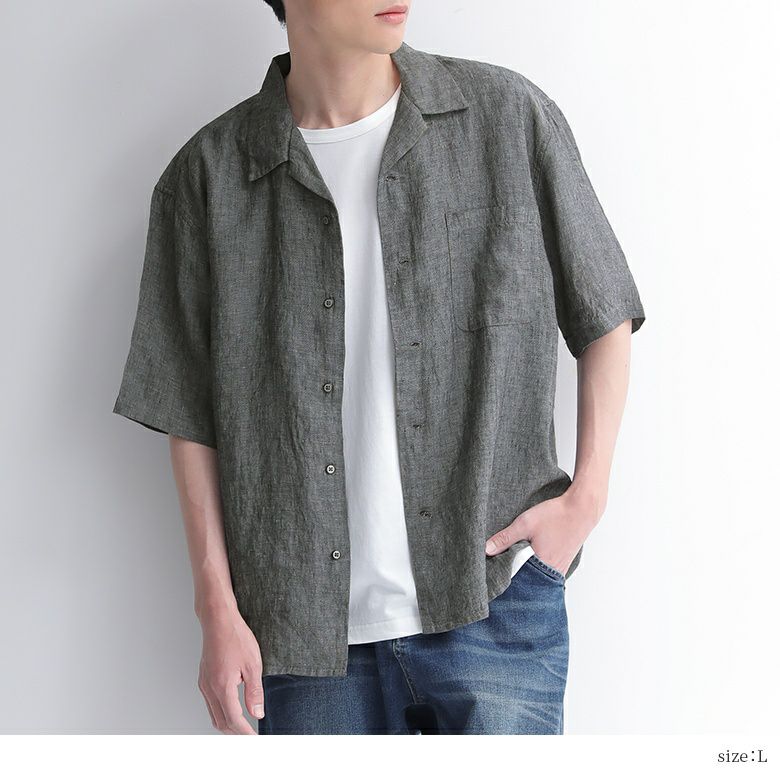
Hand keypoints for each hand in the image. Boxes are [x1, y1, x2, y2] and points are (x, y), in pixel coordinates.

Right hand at [198, 608, 263, 733]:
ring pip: (214, 714)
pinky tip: (232, 707)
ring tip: (244, 725)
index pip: (234, 719)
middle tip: (250, 735)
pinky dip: (221, 711)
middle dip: (236, 732)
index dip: (245, 732)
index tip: (254, 738)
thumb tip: (257, 713)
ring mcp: (204, 683)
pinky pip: (210, 703)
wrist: (218, 620)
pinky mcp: (203, 678)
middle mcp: (209, 688)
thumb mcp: (253, 664)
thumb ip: (254, 692)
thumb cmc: (235, 637)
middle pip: (221, 721)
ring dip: (228, 723)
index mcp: (222, 686)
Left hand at [484, 489, 601, 576]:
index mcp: (541, 566)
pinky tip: (530, 556)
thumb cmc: (556, 515)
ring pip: (537, 576)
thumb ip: (505, 538)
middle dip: (514, 575)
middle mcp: (552, 572)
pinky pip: (546, 571)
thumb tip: (486, 550)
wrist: (582, 508)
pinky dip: (537, 566)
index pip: (517, 580)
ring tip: (515, 560)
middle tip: (502, 565)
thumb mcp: (525, 524)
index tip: (494, 570)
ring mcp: (560, 568)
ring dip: (525, 570)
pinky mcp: (564, 562)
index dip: (504, 575)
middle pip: (527, 580)